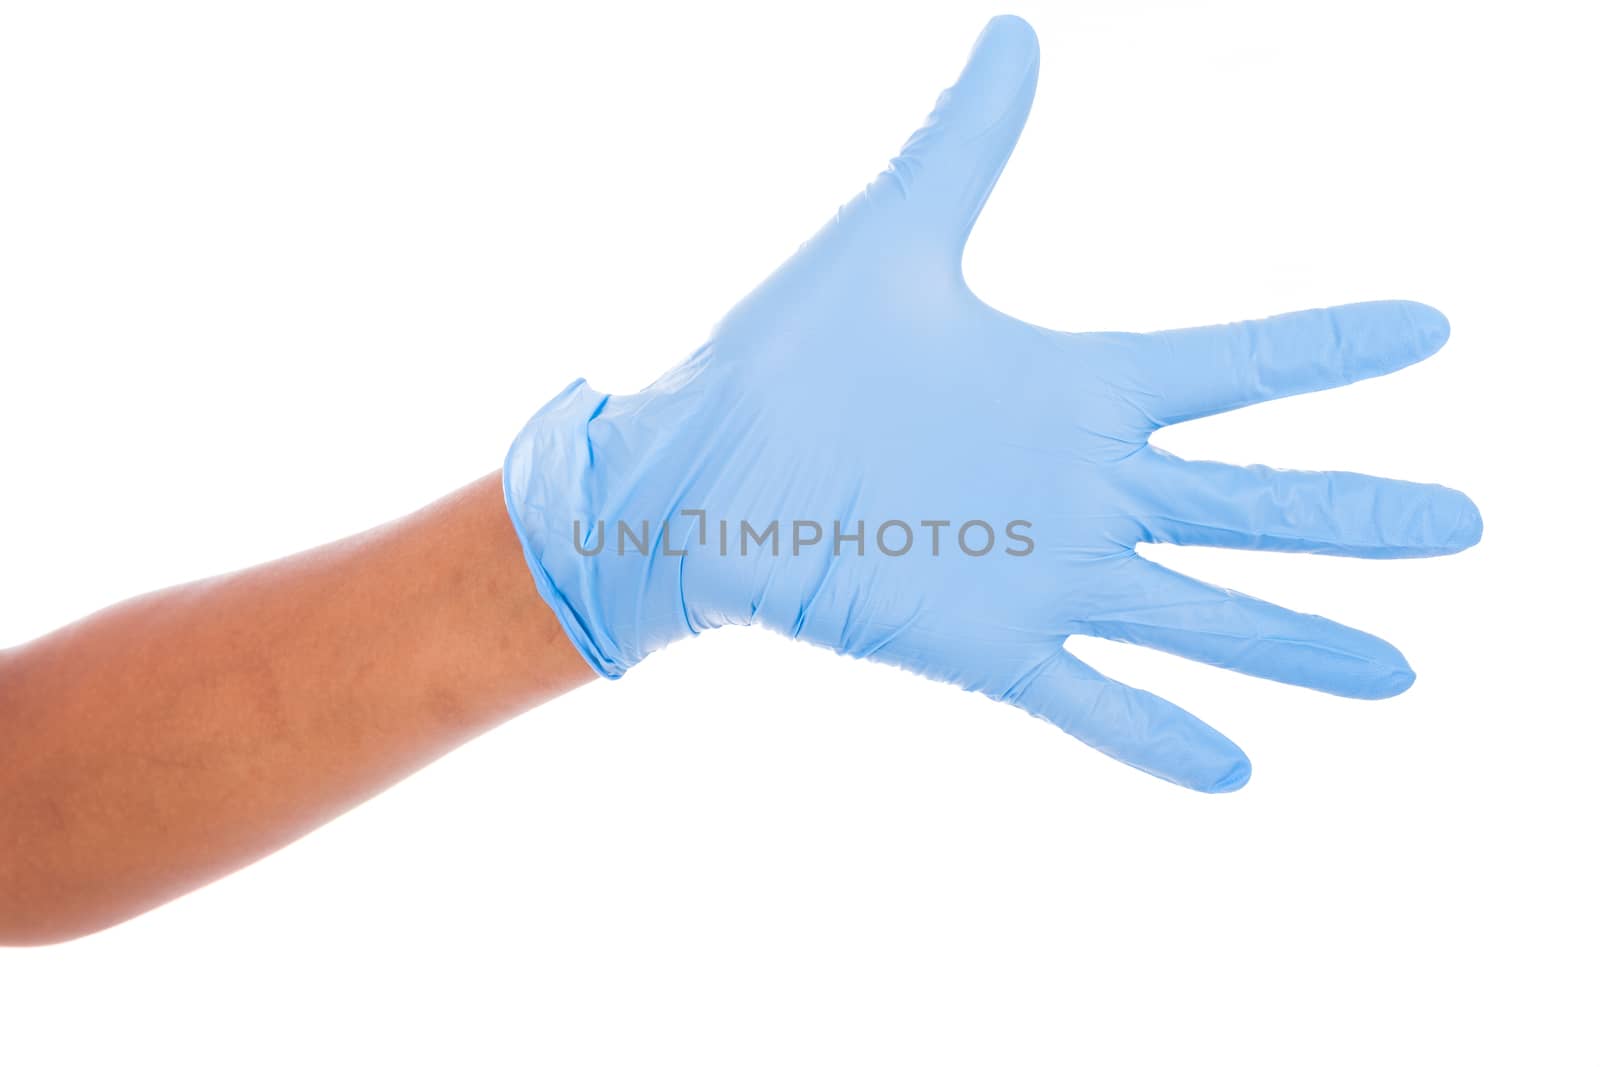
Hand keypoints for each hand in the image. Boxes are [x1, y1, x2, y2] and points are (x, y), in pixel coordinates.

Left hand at [503, 15, 1479, 791]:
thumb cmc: (789, 354)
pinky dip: (1157, 735)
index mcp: (1075, 386)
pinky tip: (1236, 772)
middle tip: (1464, 524)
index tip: (1428, 328)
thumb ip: (966, 143)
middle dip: (1360, 514)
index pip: (1233, 364)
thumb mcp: (894, 234)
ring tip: (1395, 670)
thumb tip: (1015, 31)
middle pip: (1253, 501)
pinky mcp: (987, 643)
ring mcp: (1043, 571)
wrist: (701, 468)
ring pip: (1199, 613)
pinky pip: (1091, 699)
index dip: (1331, 348)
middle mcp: (1083, 485)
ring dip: (1296, 641)